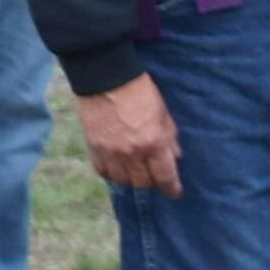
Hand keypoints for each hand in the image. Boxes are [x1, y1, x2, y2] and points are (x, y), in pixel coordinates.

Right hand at [78, 75, 183, 194]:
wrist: (106, 77)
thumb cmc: (140, 91)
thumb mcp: (163, 113)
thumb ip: (170, 138)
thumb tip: (175, 157)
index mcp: (153, 143)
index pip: (165, 177)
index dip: (171, 188)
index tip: (174, 192)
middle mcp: (132, 152)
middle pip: (142, 183)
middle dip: (151, 182)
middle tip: (153, 174)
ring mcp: (111, 152)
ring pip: (122, 181)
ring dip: (130, 179)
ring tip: (134, 170)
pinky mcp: (93, 147)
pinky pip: (102, 171)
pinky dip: (111, 173)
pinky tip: (116, 166)